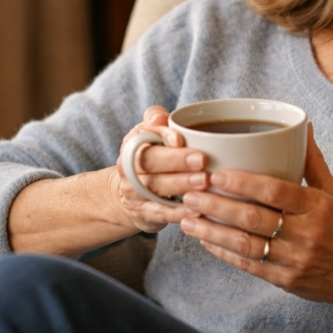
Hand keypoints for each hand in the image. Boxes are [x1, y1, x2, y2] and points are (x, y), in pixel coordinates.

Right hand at [112, 105, 209, 233]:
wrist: (131, 196)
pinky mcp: (144, 214)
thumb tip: (160, 118)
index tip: (180, 139)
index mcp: (132, 144)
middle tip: (201, 160)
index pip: (143, 136)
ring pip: (156, 188)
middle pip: (149, 162)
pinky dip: (179, 212)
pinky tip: (198, 208)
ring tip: (204, 181)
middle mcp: (128, 169)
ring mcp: (134, 193)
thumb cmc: (152, 157)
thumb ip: (157, 120)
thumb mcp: (151, 135)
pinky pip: (161, 214)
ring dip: (181, 185)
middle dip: (176, 161)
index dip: (161, 136)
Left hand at [178, 124, 332, 311]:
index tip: (216, 174)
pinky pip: (249, 265)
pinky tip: (206, 240)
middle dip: (217, 206)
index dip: (243, 183)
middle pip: (253, 218)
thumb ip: (314, 162)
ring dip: (212, 231)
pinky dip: (224, 253)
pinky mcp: (285, 281)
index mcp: (317, 207)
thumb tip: (303, 126)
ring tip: (187, 218)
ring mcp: (294, 260)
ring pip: (245, 244)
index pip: (275, 191)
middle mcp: (305, 234)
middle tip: (190, 194)